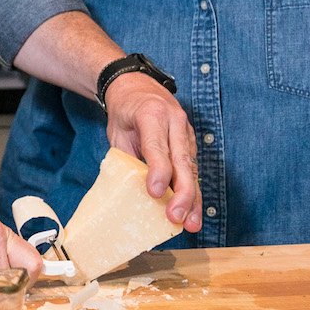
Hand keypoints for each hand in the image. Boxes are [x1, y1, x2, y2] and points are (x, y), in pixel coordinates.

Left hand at [102, 73, 201, 228]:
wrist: (138, 86)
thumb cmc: (125, 112)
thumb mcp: (117, 131)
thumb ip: (128, 157)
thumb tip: (133, 191)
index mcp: (151, 114)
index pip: (156, 146)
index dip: (158, 170)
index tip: (154, 193)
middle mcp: (175, 122)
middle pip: (182, 161)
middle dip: (181, 193)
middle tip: (176, 217)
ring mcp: (186, 132)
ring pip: (192, 169)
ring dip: (192, 199)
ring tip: (191, 224)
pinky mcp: (190, 143)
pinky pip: (192, 169)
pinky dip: (192, 192)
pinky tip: (192, 213)